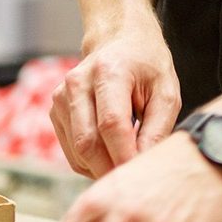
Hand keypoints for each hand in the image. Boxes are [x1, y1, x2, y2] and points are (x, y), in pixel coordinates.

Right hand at [51, 29, 180, 177]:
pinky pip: (71, 149)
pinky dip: (90, 162)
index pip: (111, 124)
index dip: (124, 154)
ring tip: (125, 164)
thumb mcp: (166, 91)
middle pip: (87, 142)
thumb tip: (143, 164)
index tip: (139, 174)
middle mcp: (79, 83)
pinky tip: (110, 155)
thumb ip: (158, 128)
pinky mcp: (56, 110)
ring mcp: (62, 96)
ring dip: (100, 167)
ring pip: (76, 151)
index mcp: (110, 71)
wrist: (121, 41)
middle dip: (110, 168)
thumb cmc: (148, 66)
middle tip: (132, 181)